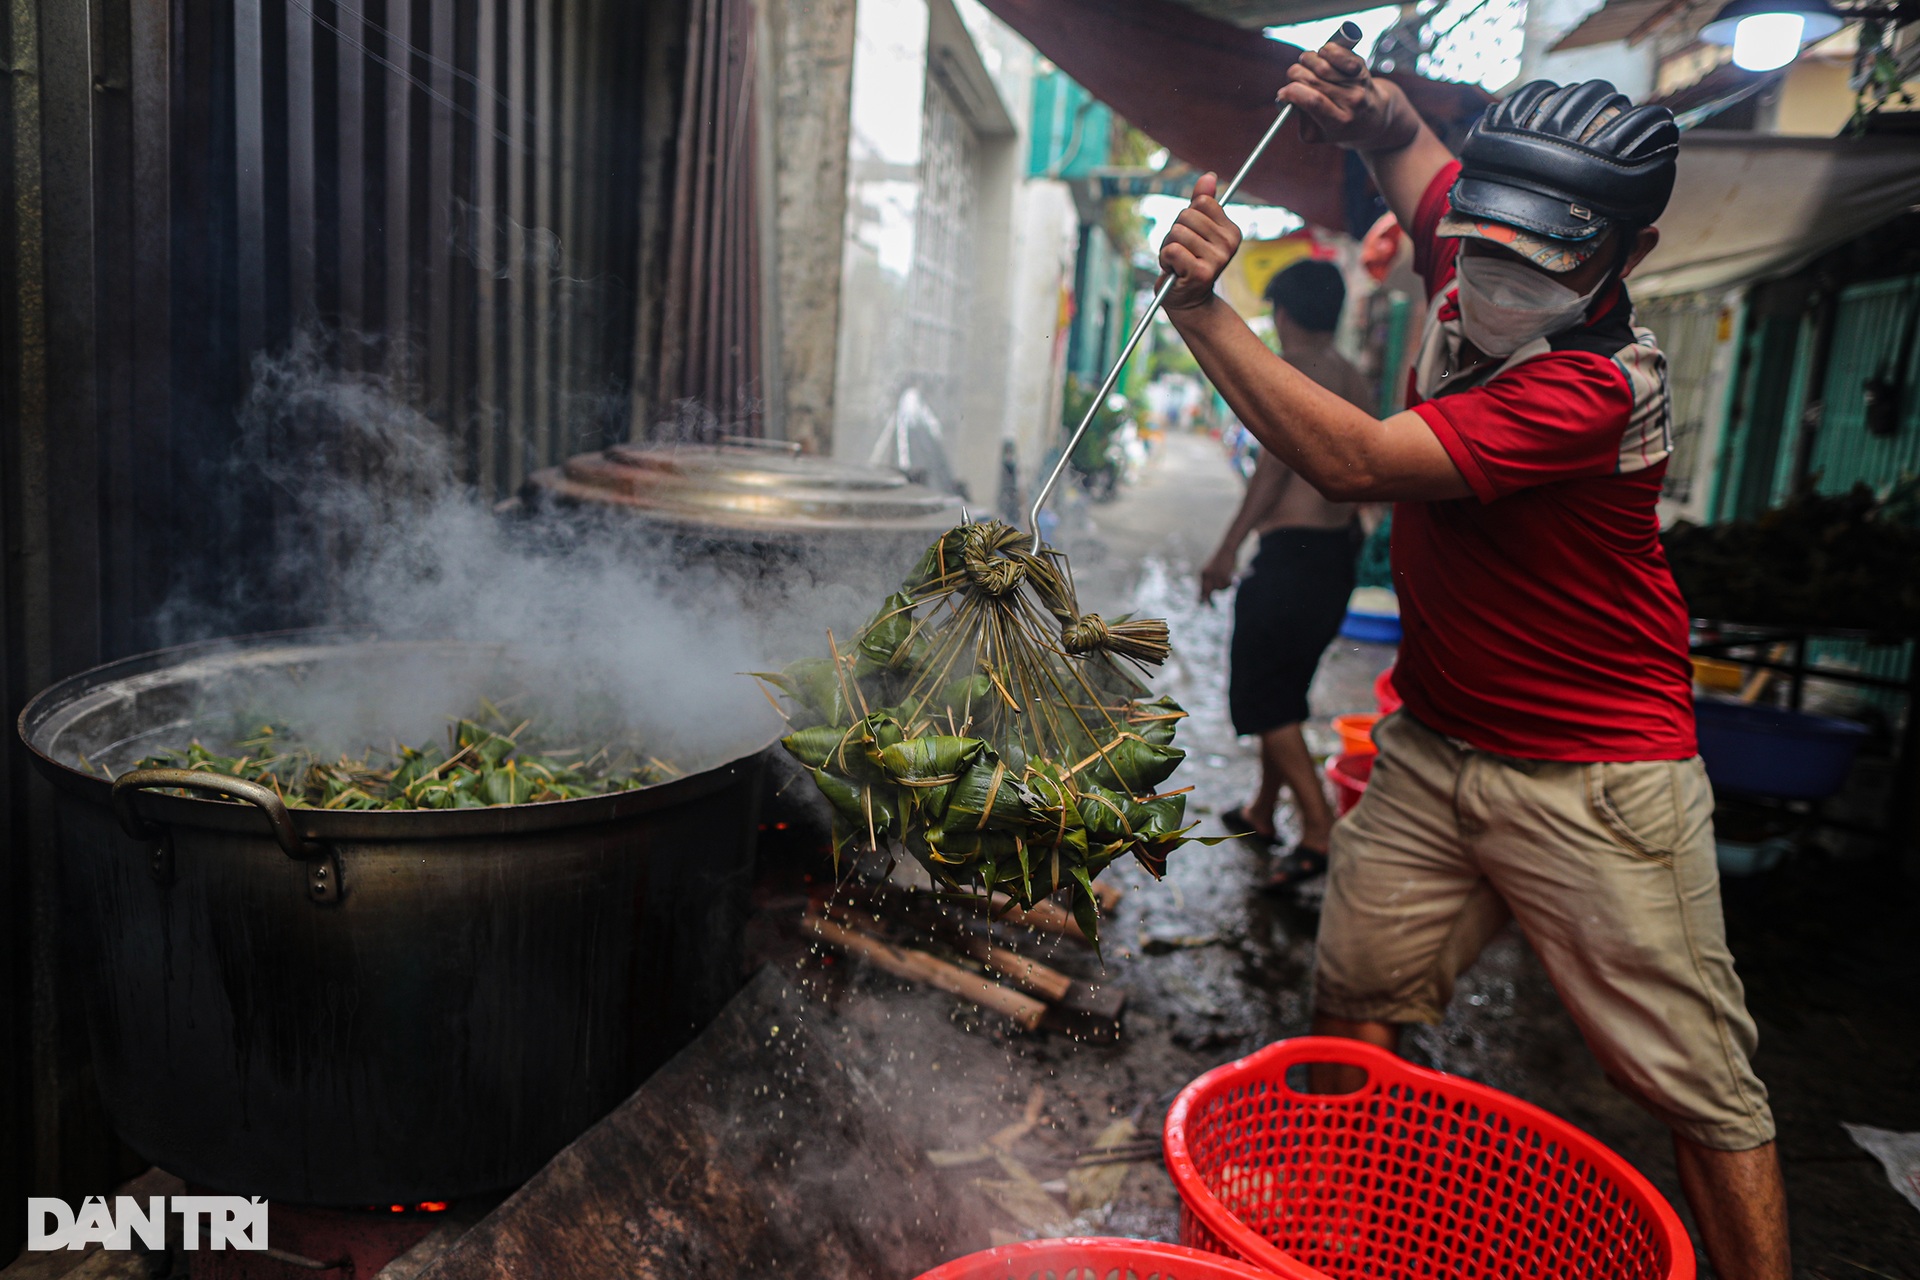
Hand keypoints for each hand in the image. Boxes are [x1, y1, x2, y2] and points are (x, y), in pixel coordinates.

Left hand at [1159, 173, 1239, 312]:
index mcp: (1232, 231)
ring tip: (1177, 263)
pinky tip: (1174, 272)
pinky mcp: (1202, 272)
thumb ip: (1201, 203)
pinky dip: (1165, 260)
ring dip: (1167, 248)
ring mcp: (1218, 259)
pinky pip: (1172, 250)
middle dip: (1173, 233)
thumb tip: (1209, 176)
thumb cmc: (1188, 261)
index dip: (1186, 217)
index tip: (1190, 236)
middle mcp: (1229, 244)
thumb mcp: (1195, 230)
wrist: (1188, 300)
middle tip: (1180, 253)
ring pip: (1176, 233)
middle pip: (1186, 216)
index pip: (1201, 202)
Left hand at [1199, 548, 1237, 602]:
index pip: (1200, 588)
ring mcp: (1215, 575)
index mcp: (1202, 573)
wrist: (1227, 548)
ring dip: (1225, 586)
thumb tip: (1207, 594)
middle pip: (1208, 592)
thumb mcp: (1213, 569)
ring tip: (1227, 577)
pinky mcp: (1223, 575)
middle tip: (1212, 609)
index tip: (1200, 606)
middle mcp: (1206, 575)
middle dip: (1209, 601)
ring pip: (1220, 589)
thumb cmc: (1222, 559)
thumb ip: (1209, 580)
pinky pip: (1227, 585)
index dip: (1200, 598)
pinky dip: (1230, 583)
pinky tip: (1231, 577)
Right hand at [1279, 45, 1416, 150]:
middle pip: (1313, 79)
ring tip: (1307, 67)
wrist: (1373, 117)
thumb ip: (1300, 120)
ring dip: (1307, 60)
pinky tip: (1322, 57)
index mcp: (1339, 123)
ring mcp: (1357, 83)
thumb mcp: (1319, 134)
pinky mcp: (1361, 67)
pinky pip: (1337, 51)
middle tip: (1293, 79)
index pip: (1313, 101)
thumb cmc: (1340, 126)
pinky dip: (1324, 50)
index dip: (1293, 92)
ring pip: (1322, 62)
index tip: (1284, 92)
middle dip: (1295, 75)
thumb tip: (1283, 97)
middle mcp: (1351, 101)